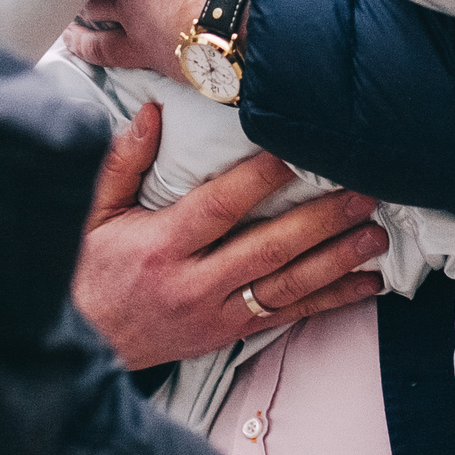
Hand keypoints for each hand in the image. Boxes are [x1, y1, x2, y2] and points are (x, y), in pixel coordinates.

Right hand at [70, 101, 388, 369]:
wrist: (78, 343)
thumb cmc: (86, 269)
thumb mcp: (92, 213)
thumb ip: (123, 161)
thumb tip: (153, 111)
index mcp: (161, 247)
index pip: (220, 208)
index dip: (261, 179)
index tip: (297, 152)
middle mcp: (194, 285)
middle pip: (268, 249)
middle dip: (320, 221)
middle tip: (362, 194)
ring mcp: (216, 315)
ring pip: (287, 287)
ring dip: (337, 261)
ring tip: (376, 236)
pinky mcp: (229, 334)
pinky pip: (287, 316)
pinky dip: (330, 301)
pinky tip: (366, 285)